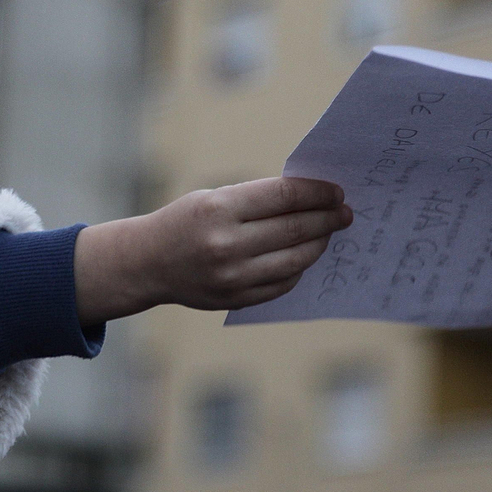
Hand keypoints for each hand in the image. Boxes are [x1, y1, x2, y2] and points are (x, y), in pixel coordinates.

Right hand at [74, 177, 351, 325]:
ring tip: (327, 233)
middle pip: (295, 229)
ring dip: (319, 244)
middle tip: (344, 213)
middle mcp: (226, 245)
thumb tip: (311, 200)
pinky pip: (282, 284)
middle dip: (327, 219)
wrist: (147, 263)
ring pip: (295, 260)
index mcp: (219, 209)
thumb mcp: (212, 197)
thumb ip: (257, 200)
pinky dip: (298, 269)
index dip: (317, 193)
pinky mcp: (235, 300)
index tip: (336, 192)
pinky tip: (302, 256)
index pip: (284, 196)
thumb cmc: (184, 222)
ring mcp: (231, 277)